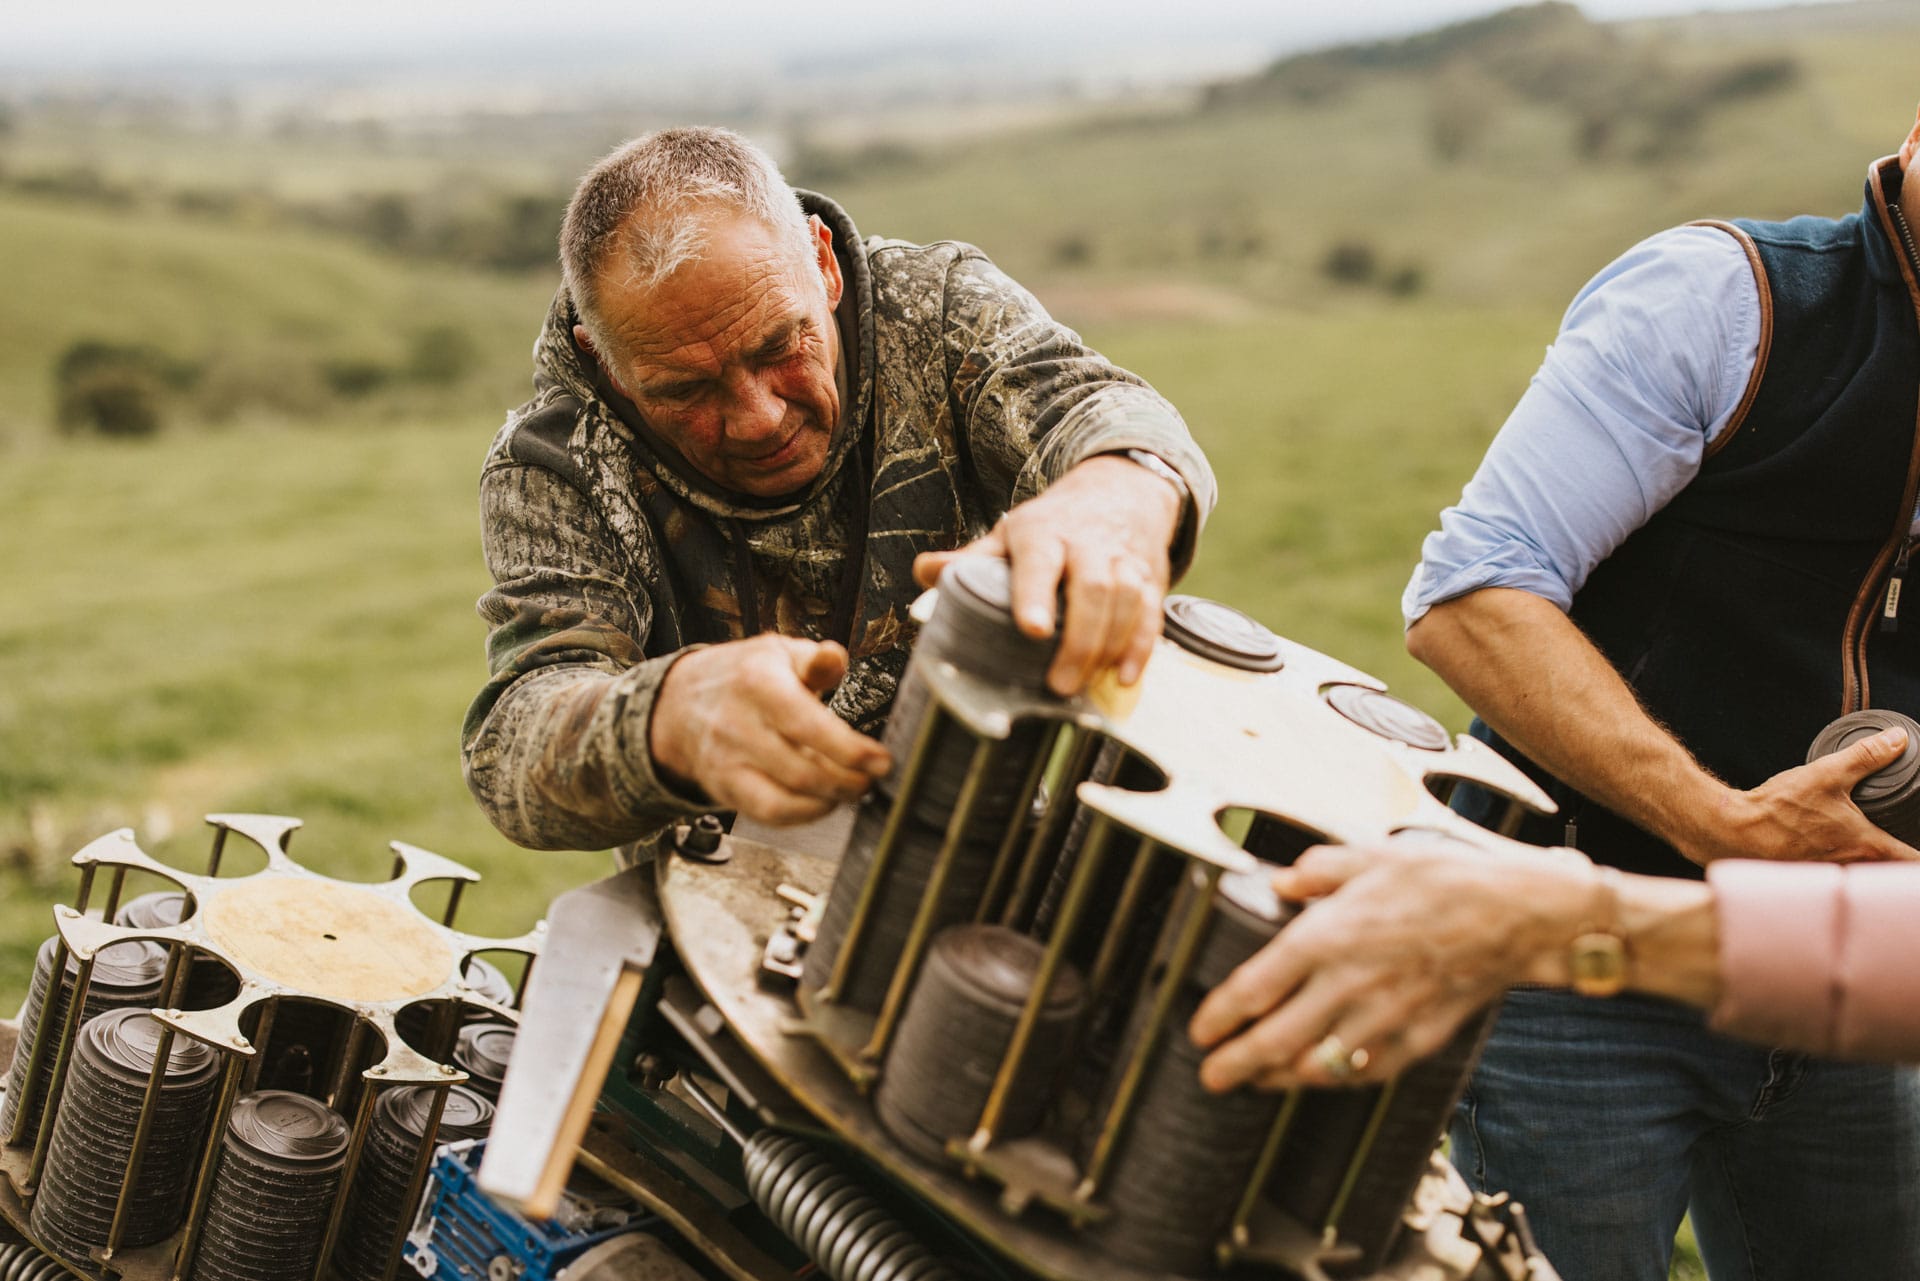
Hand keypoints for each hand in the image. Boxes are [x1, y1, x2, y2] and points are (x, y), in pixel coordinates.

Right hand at [649, 636, 890, 824]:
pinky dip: (802, 815)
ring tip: (850, 789)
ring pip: (784, 801)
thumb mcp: (778, 652)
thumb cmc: (742, 677)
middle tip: (871, 779)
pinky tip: (822, 801)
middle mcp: (737, 725)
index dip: (849, 750)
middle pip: (801, 772)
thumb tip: (836, 659)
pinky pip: (768, 815)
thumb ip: (814, 658)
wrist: (680, 703)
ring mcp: (727, 762)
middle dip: (847, 783)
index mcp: (756, 682)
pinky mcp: (724, 788)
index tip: (881, 760)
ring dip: (827, 803)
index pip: (807, 725)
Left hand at [912, 454, 1181, 694]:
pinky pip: (1151, 612)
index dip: (1036, 594)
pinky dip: (1141, 646)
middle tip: (1059, 684)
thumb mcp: (1008, 535)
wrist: (1117, 492)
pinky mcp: (1149, 577)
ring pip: (1126, 599)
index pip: (1039, 561)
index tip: (1032, 629)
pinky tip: (1125, 676)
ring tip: (1087, 685)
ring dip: (1110, 646)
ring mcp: (1121, 559)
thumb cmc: (1050, 527)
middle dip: (1079, 639)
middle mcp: (1087, 543)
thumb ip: (970, 559)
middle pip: (1092, 587)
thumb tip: (924, 572)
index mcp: (1043, 532)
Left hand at [1189, 843, 1593, 1091]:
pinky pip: (1363, 1072)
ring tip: (1254, 1080)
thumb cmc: (1445, 880)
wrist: (1518, 916)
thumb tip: (1279, 883)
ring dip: (1277, 1077)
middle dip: (1234, 1065)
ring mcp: (1383, 1019)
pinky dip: (1333, 1080)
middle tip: (1210, 1077)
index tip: (1200, 1031)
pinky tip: (1317, 1077)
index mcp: (1327, 936)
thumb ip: (1317, 870)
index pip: (1254, 988)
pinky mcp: (1416, 1040)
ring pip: (1315, 1065)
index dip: (1220, 1016)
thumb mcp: (1372, 856)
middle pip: (1274, 1040)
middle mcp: (1347, 984)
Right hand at [1685, 727, 1919, 864]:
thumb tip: (1897, 740)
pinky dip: (1846, 863)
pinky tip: (1833, 846)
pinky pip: (1838, 872)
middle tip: (1906, 847)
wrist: (1735, 831)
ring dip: (1873, 865)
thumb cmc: (1780, 809)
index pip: (1913, 861)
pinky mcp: (1809, 872)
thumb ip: (1866, 756)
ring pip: (1864, 874)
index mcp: (1866, 845)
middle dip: (1901, 862)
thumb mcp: (1827, 773)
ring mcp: (1829, 873)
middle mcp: (1851, 865)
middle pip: (1890, 872)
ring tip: (1876, 849)